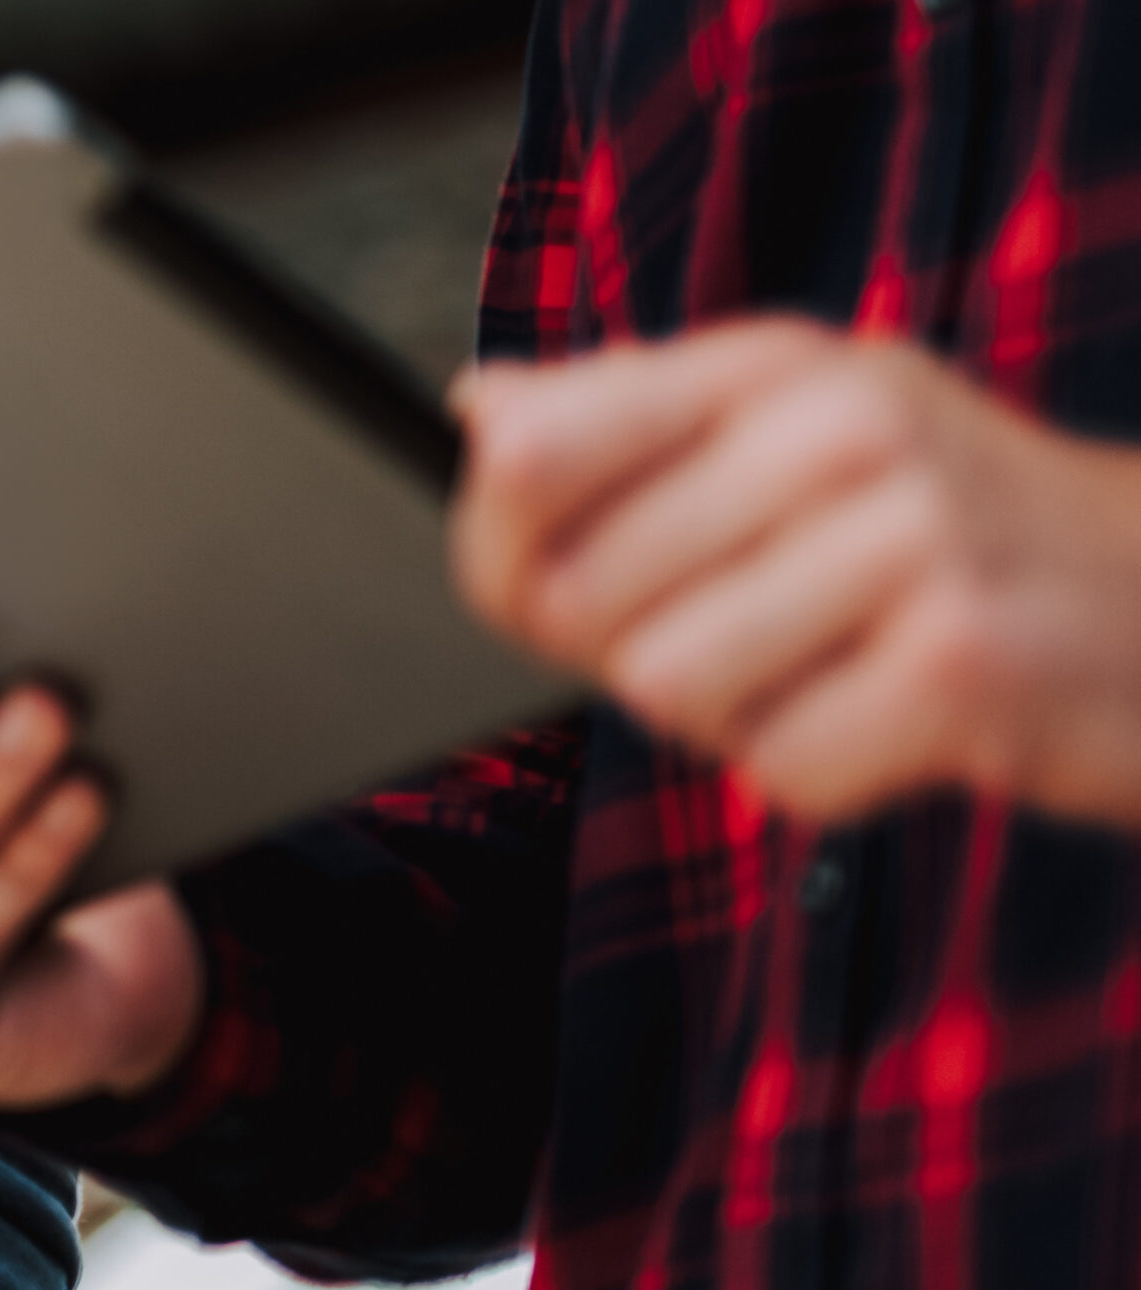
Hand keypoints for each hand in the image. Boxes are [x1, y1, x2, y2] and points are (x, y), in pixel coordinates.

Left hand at [450, 318, 1140, 827]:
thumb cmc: (944, 534)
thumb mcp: (793, 438)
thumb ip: (627, 427)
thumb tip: (477, 409)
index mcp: (774, 368)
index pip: (528, 457)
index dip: (506, 560)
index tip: (561, 585)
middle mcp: (840, 426)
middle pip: (578, 601)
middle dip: (639, 652)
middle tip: (758, 634)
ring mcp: (909, 538)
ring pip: (666, 688)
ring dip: (733, 718)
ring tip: (832, 670)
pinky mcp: (958, 664)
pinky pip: (777, 768)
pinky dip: (823, 773)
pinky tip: (895, 718)